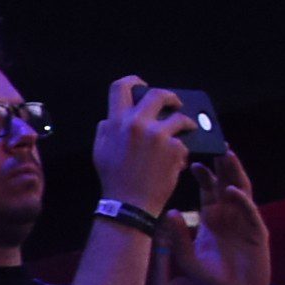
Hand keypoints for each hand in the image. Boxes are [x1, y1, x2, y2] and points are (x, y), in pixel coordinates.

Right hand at [92, 76, 192, 217]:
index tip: (143, 85)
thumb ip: (106, 130)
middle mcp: (137, 123)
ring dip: (184, 125)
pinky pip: (183, 142)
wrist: (129, 204)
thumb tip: (113, 117)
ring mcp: (158, 135)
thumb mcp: (99, 151)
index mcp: (116, 122)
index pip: (122, 87)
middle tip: (175, 105)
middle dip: (171, 98)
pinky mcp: (175, 148)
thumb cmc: (113, 178)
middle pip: (159, 94)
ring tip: (185, 133)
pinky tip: (177, 162)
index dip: (134, 81)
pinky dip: (182, 151)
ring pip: (179, 118)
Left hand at [161, 152, 272, 284]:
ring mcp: (245, 222)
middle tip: (213, 143)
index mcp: (212, 218)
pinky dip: (241, 200)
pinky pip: (249, 212)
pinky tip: (231, 191)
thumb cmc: (211, 278)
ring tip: (226, 155)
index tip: (190, 159)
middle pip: (226, 182)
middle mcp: (229, 215)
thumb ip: (177, 238)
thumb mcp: (188, 259)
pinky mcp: (257, 232)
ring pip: (242, 190)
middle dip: (221, 164)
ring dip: (234, 173)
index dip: (202, 174)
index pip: (208, 189)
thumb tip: (170, 213)